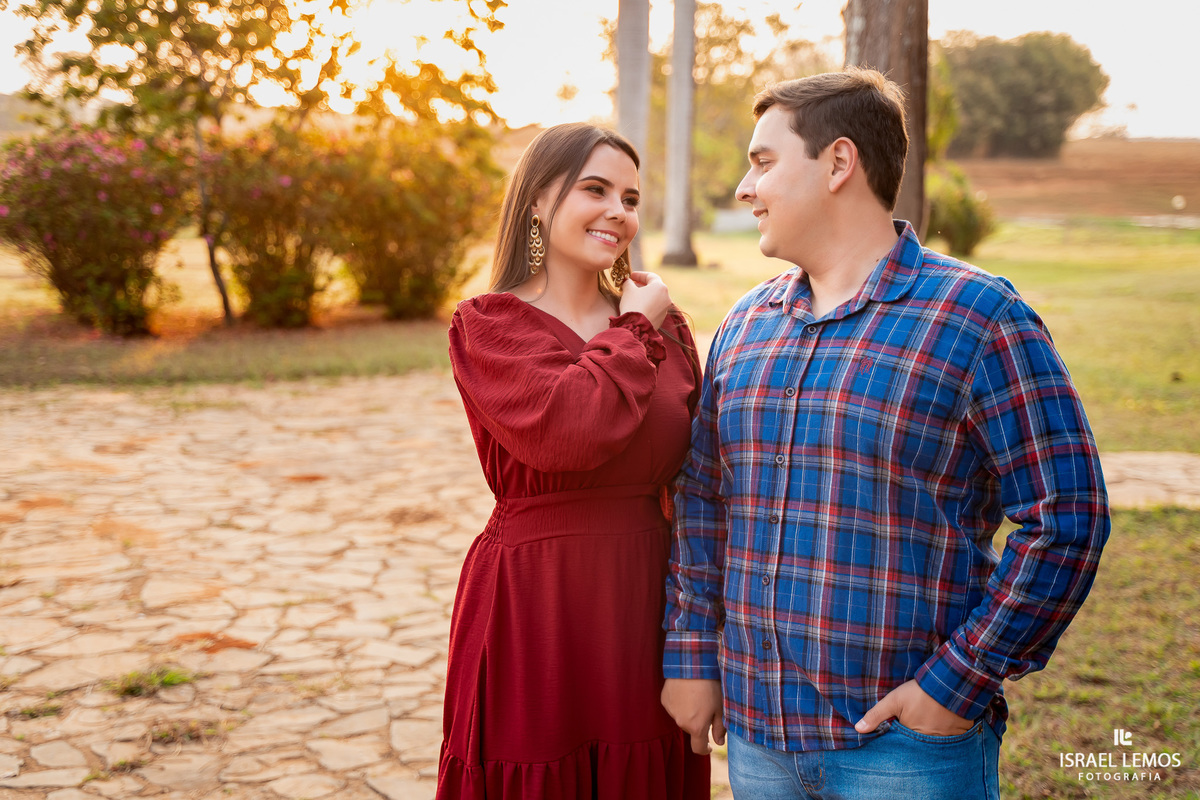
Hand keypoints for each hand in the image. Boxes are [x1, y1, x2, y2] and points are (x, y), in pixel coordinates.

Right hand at [618, 271, 671, 329]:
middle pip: (654, 287)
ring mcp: (665, 308)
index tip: (631, 276)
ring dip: (645, 295)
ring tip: (634, 296)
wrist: (637, 327)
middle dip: (642, 285)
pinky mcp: (662, 318)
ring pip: (655, 298)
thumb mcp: (628, 290)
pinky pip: (655, 307)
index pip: (650, 276)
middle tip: (632, 285)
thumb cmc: (633, 305)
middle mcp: (666, 297)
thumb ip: (628, 283)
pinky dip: (648, 304)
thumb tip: (627, 281)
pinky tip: (639, 306)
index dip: (639, 275)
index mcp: (660, 287)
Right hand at [661, 678, 724, 753]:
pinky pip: (673, 707)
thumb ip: (720, 728)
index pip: (698, 748)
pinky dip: (680, 703)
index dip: (705, 749)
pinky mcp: (665, 700)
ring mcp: (671, 711)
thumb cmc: (709, 686)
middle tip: (707, 708)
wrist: (691, 665)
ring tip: (696, 696)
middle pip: (691, 730)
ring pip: (682, 718)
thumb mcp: (720, 707)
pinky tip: (686, 691)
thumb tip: (719, 742)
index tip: (709, 745)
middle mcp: (681, 723)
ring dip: (688, 712)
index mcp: (696, 727)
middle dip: (698, 724)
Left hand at [854, 679, 973, 736]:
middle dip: (914, 740)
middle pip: (918, 746)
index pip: (902, 744)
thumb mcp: (893, 701)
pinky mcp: (959, 735)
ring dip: (931, 737)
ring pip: (934, 744)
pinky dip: (946, 735)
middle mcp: (929, 743)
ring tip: (929, 724)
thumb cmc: (919, 693)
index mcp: (911, 737)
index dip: (899, 738)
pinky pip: (951, 741)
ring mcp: (945, 740)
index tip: (900, 729)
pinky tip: (943, 724)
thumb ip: (876, 715)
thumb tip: (858, 729)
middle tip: (916, 725)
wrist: (950, 684)